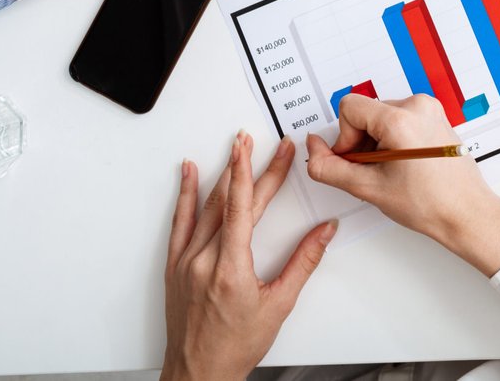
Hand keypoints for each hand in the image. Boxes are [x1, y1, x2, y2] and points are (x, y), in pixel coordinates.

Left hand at [162, 133, 334, 380]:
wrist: (198, 373)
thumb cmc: (235, 346)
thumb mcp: (279, 305)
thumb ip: (303, 262)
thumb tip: (324, 232)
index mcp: (229, 268)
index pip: (246, 207)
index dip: (260, 173)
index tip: (272, 151)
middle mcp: (202, 260)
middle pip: (229, 202)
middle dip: (248, 167)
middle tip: (261, 142)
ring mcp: (185, 262)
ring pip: (205, 207)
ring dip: (222, 174)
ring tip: (232, 148)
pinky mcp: (175, 267)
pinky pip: (180, 223)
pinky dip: (186, 196)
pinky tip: (190, 176)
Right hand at [307, 94, 499, 276]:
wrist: (466, 212)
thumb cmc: (428, 203)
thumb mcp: (368, 188)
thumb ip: (329, 167)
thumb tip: (313, 146)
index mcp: (401, 118)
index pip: (349, 107)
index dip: (344, 137)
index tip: (356, 161)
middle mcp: (418, 106)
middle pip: (366, 112)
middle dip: (360, 142)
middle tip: (374, 172)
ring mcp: (430, 110)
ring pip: (381, 117)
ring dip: (376, 143)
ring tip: (391, 171)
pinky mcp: (436, 118)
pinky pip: (400, 120)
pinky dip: (393, 140)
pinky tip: (403, 165)